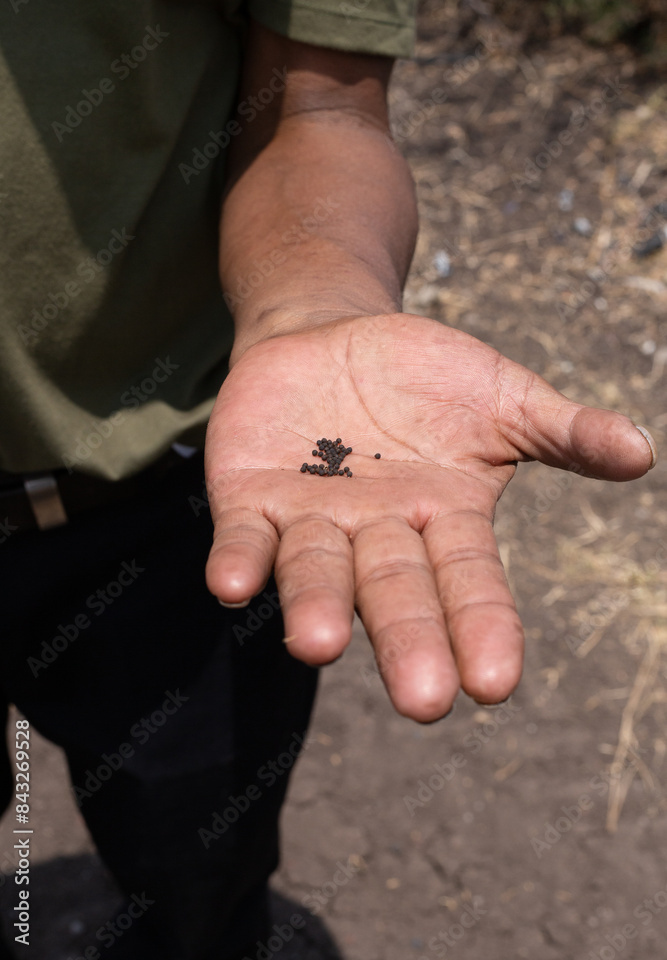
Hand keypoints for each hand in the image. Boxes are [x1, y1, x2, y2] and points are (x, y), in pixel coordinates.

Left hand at [204, 313, 655, 721]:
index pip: (470, 583)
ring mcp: (312, 521)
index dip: (482, 628)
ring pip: (316, 574)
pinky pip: (245, 538)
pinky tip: (232, 585)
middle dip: (407, 641)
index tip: (495, 683)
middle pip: (394, 594)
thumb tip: (641, 455)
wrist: (332, 335)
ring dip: (316, 607)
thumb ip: (564, 431)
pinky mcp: (250, 498)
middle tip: (423, 700)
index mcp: (446, 521)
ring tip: (318, 643)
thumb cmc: (427, 378)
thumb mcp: (503, 397)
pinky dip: (239, 561)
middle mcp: (379, 536)